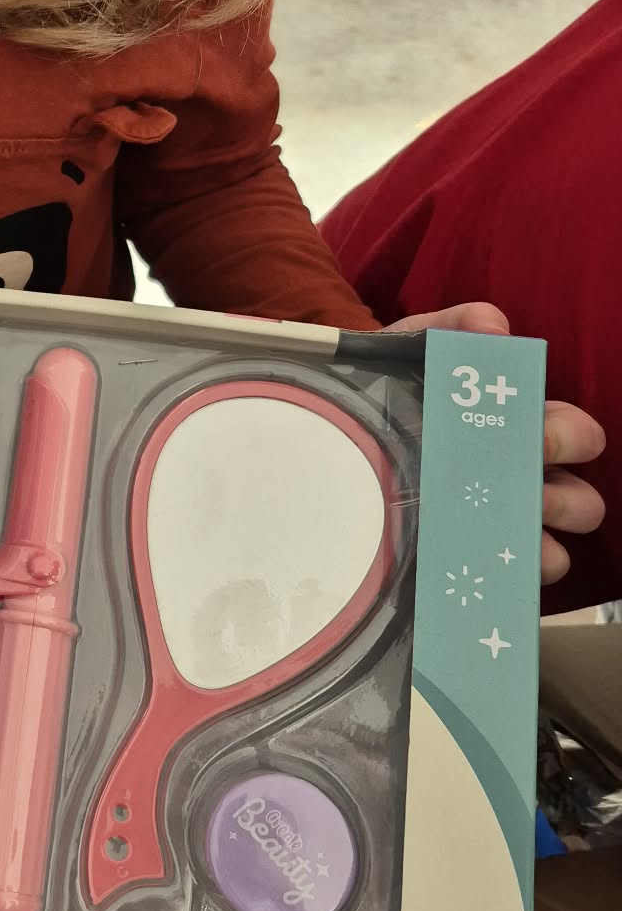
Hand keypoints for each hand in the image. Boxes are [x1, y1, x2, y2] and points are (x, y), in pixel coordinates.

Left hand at [385, 302, 605, 583]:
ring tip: (518, 531)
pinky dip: (507, 580)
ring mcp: (492, 530)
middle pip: (577, 500)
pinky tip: (494, 569)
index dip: (569, 438)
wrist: (333, 429)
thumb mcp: (414, 347)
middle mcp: (516, 484)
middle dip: (564, 496)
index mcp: (516, 433)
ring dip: (538, 548)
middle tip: (529, 486)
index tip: (548, 436)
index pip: (570, 437)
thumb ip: (453, 327)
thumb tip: (494, 326)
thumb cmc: (389, 388)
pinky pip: (504, 584)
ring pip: (552, 551)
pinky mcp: (462, 563)